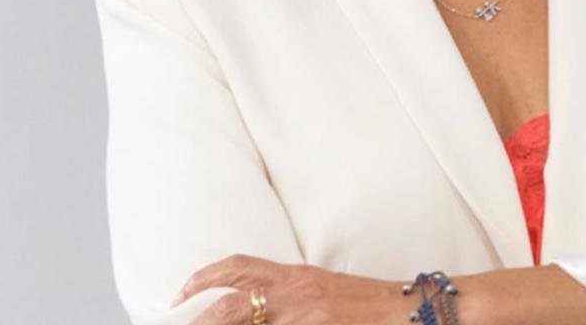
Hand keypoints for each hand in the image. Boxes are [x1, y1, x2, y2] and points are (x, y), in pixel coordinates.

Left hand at [172, 254, 408, 324]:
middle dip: (201, 315)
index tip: (183, 293)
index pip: (240, 266)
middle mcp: (296, 293)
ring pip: (249, 322)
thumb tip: (250, 309)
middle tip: (180, 321)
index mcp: (295, 276)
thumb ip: (288, 295)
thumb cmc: (366, 303)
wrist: (406, 310)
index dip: (205, 277)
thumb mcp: (321, 289)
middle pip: (233, 300)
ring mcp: (306, 317)